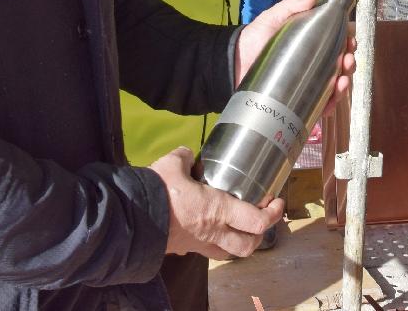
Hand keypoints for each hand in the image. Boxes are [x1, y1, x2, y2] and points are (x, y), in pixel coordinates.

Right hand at [149, 147, 283, 259]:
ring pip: (228, 252)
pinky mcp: (183, 248)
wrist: (132, 218)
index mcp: (218, 210)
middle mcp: (213, 232)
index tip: (276, 201)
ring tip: (237, 226)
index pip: (256, 221)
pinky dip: (212, 241)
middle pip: (248, 245)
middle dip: (259, 234)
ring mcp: (198, 244)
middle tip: (260, 217)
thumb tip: (188, 155)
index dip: (272, 213)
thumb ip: (185, 157)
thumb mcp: (173, 163)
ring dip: (237, 242)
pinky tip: (206, 228)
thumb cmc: (158, 190)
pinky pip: (205, 250)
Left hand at [234, 0, 357, 113]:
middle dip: (349, 60)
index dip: (348, 39)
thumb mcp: (273, 17)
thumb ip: (291, 6)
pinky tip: (334, 94)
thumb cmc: (254, 38)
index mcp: (311, 43)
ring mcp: (308, 83)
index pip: (337, 41)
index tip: (350, 37)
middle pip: (341, 63)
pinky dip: (333, 101)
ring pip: (335, 84)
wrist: (234, 63)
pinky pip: (322, 104)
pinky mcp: (300, 101)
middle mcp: (313, 63)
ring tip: (342, 78)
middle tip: (348, 58)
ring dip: (345, 81)